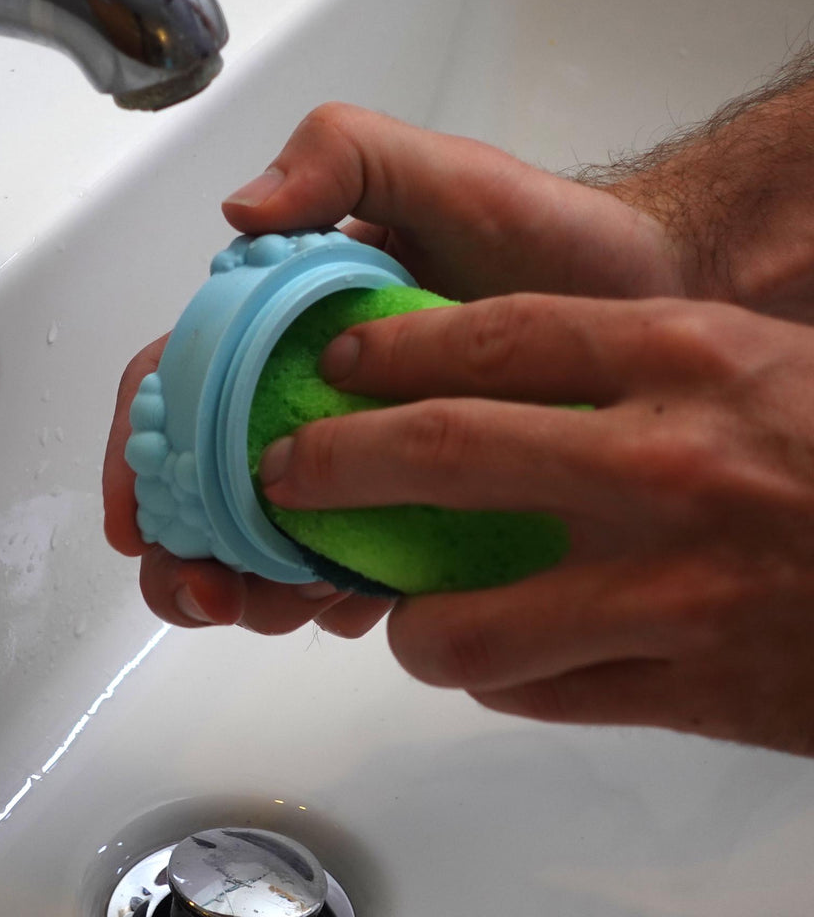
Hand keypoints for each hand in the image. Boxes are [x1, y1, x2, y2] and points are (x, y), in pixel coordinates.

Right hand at [103, 103, 681, 634]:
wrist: (641, 295)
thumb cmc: (538, 232)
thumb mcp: (438, 173)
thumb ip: (340, 157)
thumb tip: (240, 211)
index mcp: (284, 324)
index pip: (179, 385)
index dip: (140, 453)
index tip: (141, 525)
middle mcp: (306, 391)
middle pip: (207, 481)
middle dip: (188, 550)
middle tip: (213, 596)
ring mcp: (359, 450)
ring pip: (269, 533)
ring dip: (251, 585)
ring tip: (285, 609)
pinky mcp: (414, 498)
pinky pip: (350, 558)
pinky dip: (327, 593)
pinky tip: (350, 608)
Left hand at [257, 292, 813, 754]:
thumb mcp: (742, 361)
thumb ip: (618, 366)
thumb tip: (477, 379)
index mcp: (685, 360)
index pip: (495, 338)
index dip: (393, 349)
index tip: (337, 367)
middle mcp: (667, 467)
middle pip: (447, 453)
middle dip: (339, 465)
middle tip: (291, 474)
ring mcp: (675, 591)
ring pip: (471, 624)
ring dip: (414, 621)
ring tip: (403, 609)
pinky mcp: (694, 694)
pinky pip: (539, 697)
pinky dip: (497, 679)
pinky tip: (501, 659)